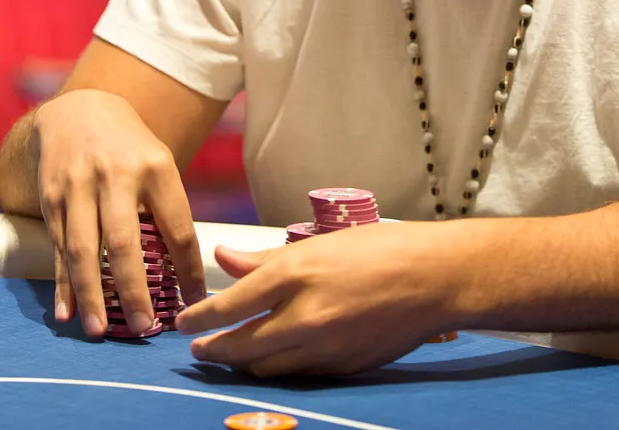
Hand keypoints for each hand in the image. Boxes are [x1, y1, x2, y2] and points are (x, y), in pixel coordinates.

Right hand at [31, 88, 206, 336]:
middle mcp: (115, 176)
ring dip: (90, 294)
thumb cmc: (130, 148)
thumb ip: (168, 211)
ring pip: (82, 249)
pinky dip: (62, 283)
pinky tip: (67, 311)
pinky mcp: (51, 196)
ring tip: (98, 331)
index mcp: (156, 168)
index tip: (194, 303)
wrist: (78, 110)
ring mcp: (78, 186)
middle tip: (141, 327)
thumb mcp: (159, 164)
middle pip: (123, 242)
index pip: (177, 228)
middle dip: (132, 289)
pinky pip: (58, 247)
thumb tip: (183, 275)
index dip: (187, 270)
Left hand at [177, 222, 458, 376]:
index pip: (229, 306)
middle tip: (199, 350)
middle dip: (213, 351)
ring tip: (233, 355)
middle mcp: (304, 315)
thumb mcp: (319, 243)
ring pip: (266, 369)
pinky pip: (298, 374)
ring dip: (244, 364)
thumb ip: (266, 259)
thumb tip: (223, 257)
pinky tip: (274, 359)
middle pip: (240, 347)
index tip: (183, 324)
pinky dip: (279, 368)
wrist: (435, 278)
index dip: (199, 319)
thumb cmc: (379, 249)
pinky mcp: (343, 367)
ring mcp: (325, 347)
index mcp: (294, 274)